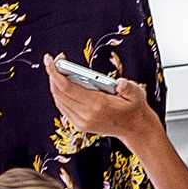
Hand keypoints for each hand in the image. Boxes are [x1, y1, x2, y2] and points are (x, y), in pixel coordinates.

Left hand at [41, 55, 162, 144]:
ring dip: (55, 84)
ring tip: (58, 70)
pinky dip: (59, 94)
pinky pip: (62, 107)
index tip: (50, 59)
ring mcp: (81, 122)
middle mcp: (86, 115)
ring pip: (58, 99)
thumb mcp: (137, 94)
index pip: (67, 87)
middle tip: (55, 61)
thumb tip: (120, 83)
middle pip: (59, 92)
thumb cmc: (134, 109)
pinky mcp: (79, 125)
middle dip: (53, 74)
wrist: (135, 129)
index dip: (55, 72)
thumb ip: (129, 87)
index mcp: (98, 106)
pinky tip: (62, 85)